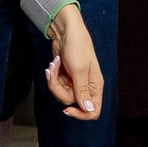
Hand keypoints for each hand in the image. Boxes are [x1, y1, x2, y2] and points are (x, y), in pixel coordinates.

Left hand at [42, 5, 103, 120]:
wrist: (65, 31)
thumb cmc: (77, 47)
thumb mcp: (79, 70)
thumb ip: (82, 91)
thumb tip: (89, 110)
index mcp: (95, 87)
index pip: (92, 111)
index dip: (80, 114)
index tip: (67, 110)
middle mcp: (86, 87)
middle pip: (71, 102)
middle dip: (58, 89)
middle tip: (54, 74)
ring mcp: (75, 83)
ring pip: (61, 94)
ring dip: (53, 80)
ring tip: (54, 65)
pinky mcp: (65, 78)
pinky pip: (56, 85)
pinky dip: (52, 75)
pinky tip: (54, 63)